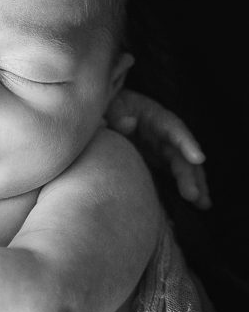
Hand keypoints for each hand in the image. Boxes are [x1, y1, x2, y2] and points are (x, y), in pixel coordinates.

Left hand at [106, 89, 209, 208]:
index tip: (198, 158)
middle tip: (192, 195)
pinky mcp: (159, 161)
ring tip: (203, 205)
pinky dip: (185, 188)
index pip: (175, 129)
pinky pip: (175, 175)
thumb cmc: (112, 107)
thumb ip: (118, 115)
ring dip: (195, 185)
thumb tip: (128, 123)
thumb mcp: (113, 106)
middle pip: (182, 155)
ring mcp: (164, 149)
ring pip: (184, 167)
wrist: (108, 112)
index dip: (187, 143)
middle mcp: (165, 135)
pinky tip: (197, 205)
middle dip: (190, 174)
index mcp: (156, 117)